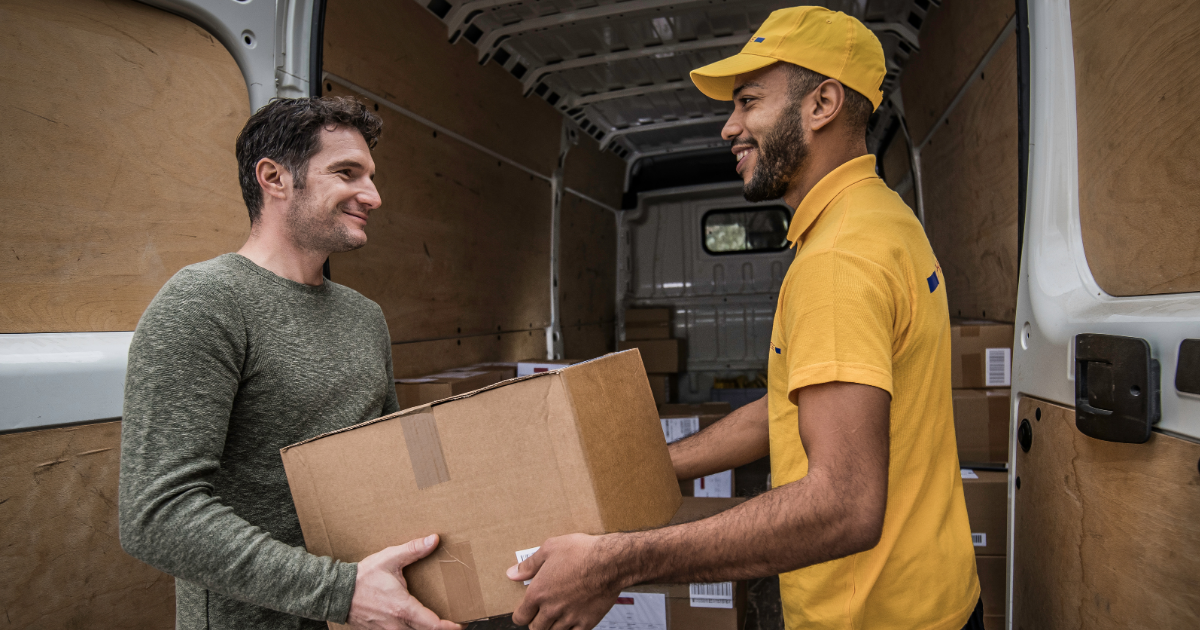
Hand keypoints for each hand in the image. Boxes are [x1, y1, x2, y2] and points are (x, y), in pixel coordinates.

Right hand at [347, 534, 463, 629]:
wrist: (337, 592)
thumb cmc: (363, 577)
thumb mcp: (390, 559)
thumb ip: (413, 550)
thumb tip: (434, 539)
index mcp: (403, 608)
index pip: (432, 625)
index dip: (449, 627)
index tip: (461, 623)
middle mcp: (397, 624)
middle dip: (441, 629)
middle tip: (454, 622)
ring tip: (437, 623)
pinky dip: (411, 629)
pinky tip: (415, 622)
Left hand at [507, 533, 621, 629]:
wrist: (610, 561)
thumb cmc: (581, 552)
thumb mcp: (550, 549)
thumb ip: (529, 565)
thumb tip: (512, 574)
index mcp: (538, 592)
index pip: (520, 617)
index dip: (521, 615)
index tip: (525, 611)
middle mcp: (551, 609)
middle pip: (535, 629)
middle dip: (536, 622)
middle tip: (541, 614)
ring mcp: (569, 618)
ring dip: (552, 628)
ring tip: (556, 618)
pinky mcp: (586, 622)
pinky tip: (572, 623)